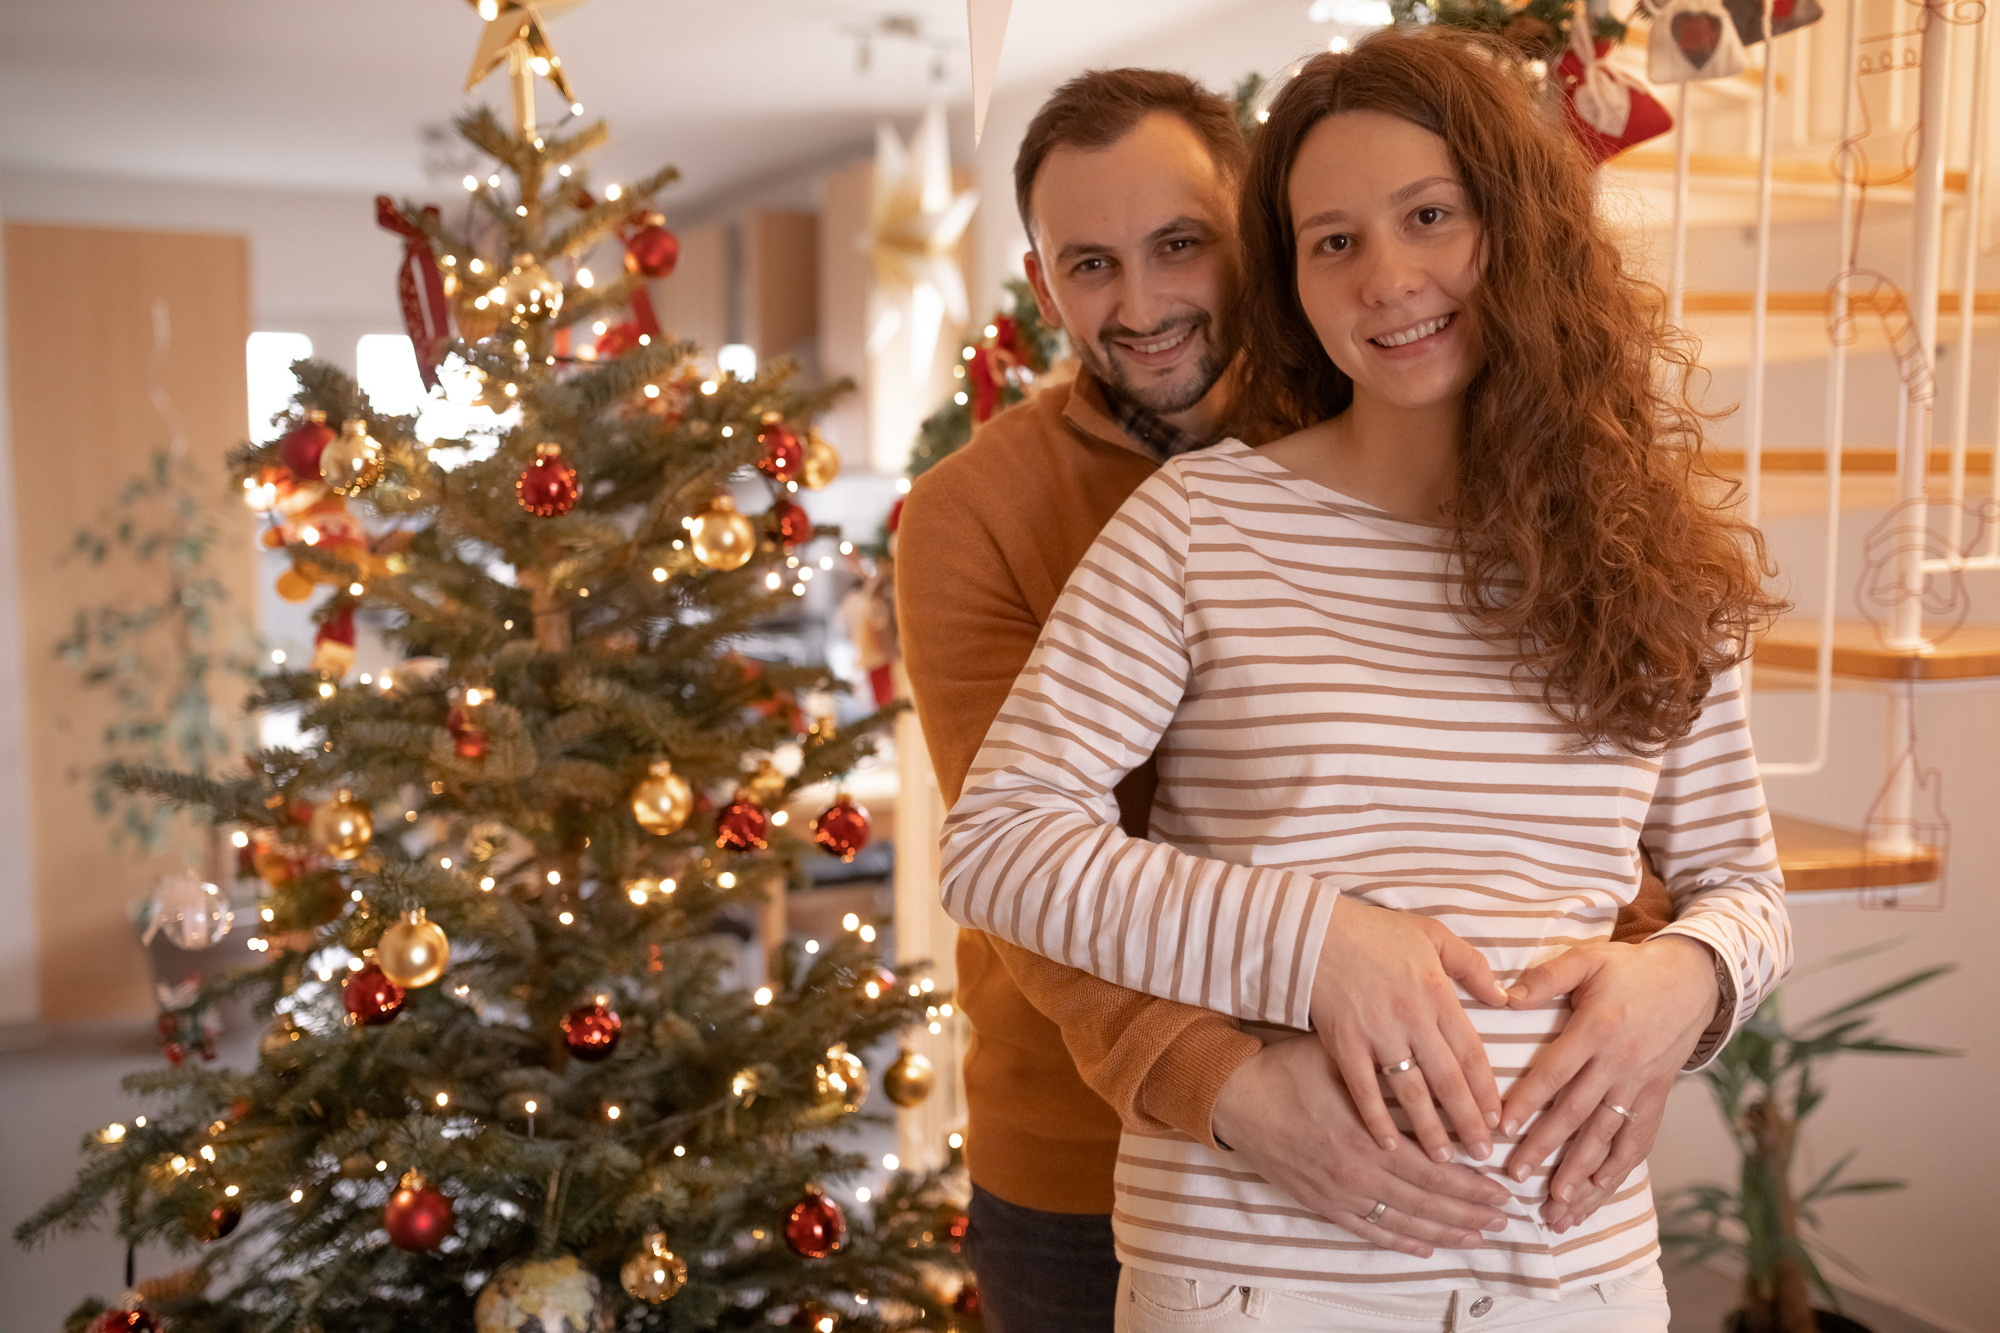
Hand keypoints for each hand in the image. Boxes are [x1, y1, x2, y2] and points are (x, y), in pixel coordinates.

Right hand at [1211, 1036, 1513, 1257]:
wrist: (1235, 1099)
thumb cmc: (1288, 1071)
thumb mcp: (1342, 1064)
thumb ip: (1387, 1081)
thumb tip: (1434, 1086)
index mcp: (1368, 1137)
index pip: (1434, 1171)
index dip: (1471, 1185)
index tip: (1501, 1191)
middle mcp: (1357, 1173)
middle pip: (1426, 1202)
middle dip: (1469, 1214)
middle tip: (1503, 1220)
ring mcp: (1338, 1193)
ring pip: (1403, 1222)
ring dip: (1444, 1232)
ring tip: (1477, 1238)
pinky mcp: (1321, 1203)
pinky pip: (1368, 1231)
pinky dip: (1399, 1242)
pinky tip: (1424, 1247)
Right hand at [1311, 897, 1507, 1163]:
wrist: (1314, 932)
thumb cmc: (1375, 931)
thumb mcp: (1432, 933)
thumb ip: (1472, 965)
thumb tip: (1503, 997)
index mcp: (1437, 995)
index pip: (1471, 1052)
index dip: (1486, 1091)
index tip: (1499, 1120)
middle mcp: (1412, 1019)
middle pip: (1448, 1081)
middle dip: (1468, 1122)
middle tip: (1483, 1154)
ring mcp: (1376, 1034)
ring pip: (1411, 1093)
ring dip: (1430, 1130)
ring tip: (1446, 1160)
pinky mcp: (1344, 1044)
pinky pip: (1364, 1090)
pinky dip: (1378, 1119)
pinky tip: (1390, 1145)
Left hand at [1498, 935, 1720, 1228]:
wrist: (1692, 980)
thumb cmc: (1630, 969)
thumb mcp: (1586, 958)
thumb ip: (1546, 978)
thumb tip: (1504, 995)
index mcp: (1597, 1030)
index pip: (1556, 1072)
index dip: (1529, 1101)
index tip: (1503, 1127)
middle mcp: (1619, 1063)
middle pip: (1577, 1113)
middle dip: (1546, 1148)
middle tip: (1516, 1176)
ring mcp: (1641, 1085)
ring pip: (1607, 1137)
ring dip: (1581, 1174)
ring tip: (1557, 1206)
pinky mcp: (1657, 1098)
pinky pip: (1638, 1141)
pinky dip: (1618, 1169)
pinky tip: (1597, 1193)